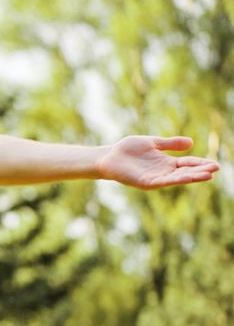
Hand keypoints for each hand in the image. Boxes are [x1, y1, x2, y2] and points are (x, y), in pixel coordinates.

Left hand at [96, 136, 219, 188]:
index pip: (187, 163)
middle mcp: (162, 172)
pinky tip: (184, 177)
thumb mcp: (153, 143)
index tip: (215, 164)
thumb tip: (191, 142)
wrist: (109, 156)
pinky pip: (162, 182)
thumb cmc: (128, 149)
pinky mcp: (145, 183)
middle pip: (185, 172)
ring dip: (191, 177)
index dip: (200, 164)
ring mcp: (154, 178)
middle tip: (216, 169)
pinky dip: (174, 179)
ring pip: (176, 178)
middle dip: (200, 171)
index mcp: (166, 162)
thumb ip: (170, 144)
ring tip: (207, 175)